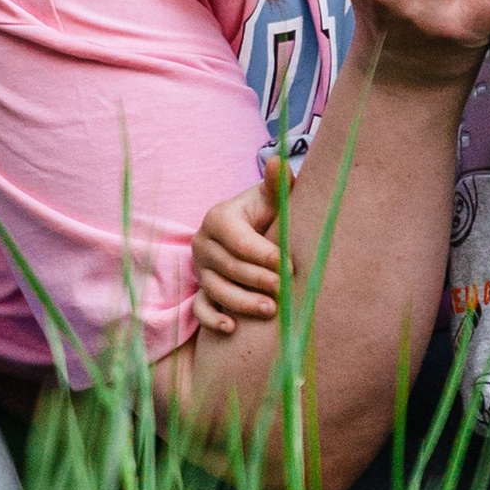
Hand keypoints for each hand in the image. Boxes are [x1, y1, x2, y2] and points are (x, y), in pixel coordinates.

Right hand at [192, 158, 283, 336]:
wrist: (253, 232)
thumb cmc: (267, 215)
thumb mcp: (271, 198)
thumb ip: (277, 183)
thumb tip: (277, 160)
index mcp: (218, 218)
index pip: (240, 241)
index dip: (265, 255)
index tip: (289, 265)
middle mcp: (203, 243)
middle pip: (229, 268)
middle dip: (257, 280)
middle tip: (284, 290)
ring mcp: (200, 269)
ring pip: (216, 290)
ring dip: (242, 303)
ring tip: (270, 310)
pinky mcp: (200, 290)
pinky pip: (200, 308)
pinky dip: (212, 320)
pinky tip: (231, 328)